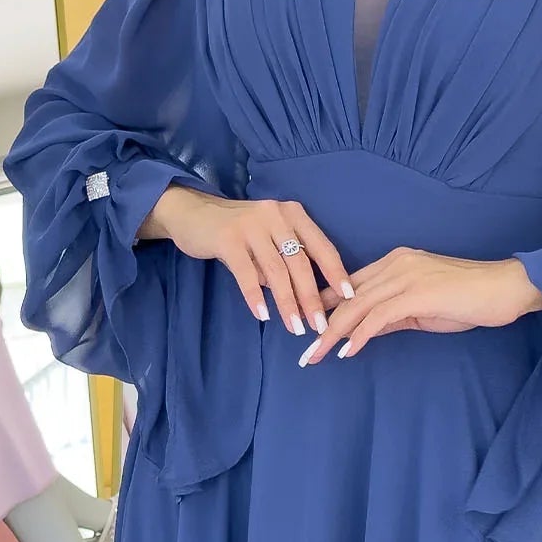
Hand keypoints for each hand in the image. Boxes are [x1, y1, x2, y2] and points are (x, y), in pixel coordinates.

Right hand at [142, 186, 354, 336]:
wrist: (192, 213)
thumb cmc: (238, 231)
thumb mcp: (268, 238)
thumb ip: (286, 260)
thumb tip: (307, 298)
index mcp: (293, 214)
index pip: (322, 246)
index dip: (336, 273)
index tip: (349, 297)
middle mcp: (276, 215)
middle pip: (301, 263)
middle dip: (311, 298)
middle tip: (319, 325)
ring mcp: (251, 225)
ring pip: (276, 271)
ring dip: (287, 303)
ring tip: (295, 327)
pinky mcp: (228, 238)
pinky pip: (247, 273)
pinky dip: (256, 296)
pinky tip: (263, 315)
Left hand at [298, 248, 541, 365]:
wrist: (506, 288)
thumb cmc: (470, 298)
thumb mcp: (423, 308)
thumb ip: (393, 316)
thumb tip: (363, 332)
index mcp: (395, 262)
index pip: (350, 284)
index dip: (326, 306)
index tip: (309, 330)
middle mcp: (395, 263)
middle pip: (346, 295)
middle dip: (321, 323)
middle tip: (304, 352)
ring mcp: (405, 276)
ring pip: (356, 305)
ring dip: (332, 334)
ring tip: (316, 356)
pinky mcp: (417, 293)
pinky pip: (378, 316)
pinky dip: (359, 336)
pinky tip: (347, 352)